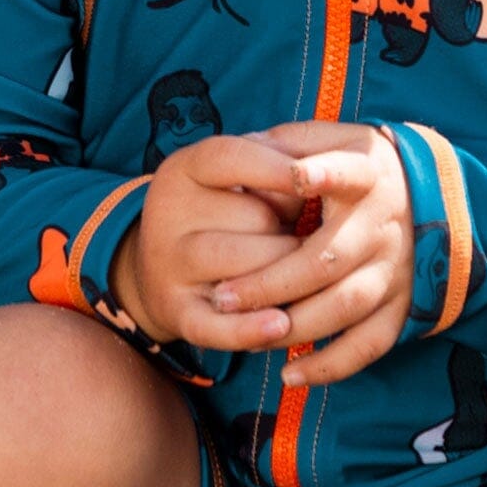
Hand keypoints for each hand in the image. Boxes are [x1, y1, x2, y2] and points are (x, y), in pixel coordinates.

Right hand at [111, 133, 311, 352]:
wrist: (160, 264)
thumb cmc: (222, 207)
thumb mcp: (235, 173)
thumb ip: (273, 164)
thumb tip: (326, 175)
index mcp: (185, 168)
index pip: (231, 157)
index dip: (276, 167)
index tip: (316, 174)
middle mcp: (169, 215)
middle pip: (250, 218)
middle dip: (288, 227)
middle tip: (300, 232)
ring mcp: (170, 267)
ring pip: (239, 271)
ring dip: (280, 275)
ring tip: (298, 271)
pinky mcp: (176, 313)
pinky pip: (214, 327)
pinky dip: (250, 330)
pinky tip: (282, 325)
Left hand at [207, 121, 414, 387]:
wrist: (427, 193)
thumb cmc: (357, 165)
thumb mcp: (334, 138)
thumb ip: (290, 142)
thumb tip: (243, 146)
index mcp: (367, 174)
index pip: (347, 172)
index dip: (323, 174)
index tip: (295, 176)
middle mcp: (384, 223)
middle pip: (327, 259)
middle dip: (272, 282)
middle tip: (222, 295)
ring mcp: (395, 268)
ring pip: (344, 306)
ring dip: (293, 326)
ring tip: (247, 331)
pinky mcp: (401, 305)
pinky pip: (368, 345)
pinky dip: (332, 365)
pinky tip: (292, 373)